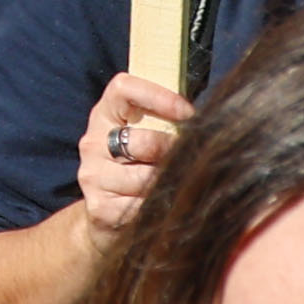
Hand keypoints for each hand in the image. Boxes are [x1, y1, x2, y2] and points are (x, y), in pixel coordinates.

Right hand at [74, 72, 199, 234]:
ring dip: (169, 184)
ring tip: (180, 185)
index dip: (159, 97)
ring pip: (145, 179)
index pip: (123, 89)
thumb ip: (164, 122)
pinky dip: (160, 208)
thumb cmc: (137, 167)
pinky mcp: (99, 207)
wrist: (106, 214)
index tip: (189, 114)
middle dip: (173, 152)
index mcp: (104, 115)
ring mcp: (94, 175)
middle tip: (192, 159)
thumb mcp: (143, 136)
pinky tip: (165, 206)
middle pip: (142, 141)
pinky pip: (142, 207)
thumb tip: (210, 120)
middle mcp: (93, 142)